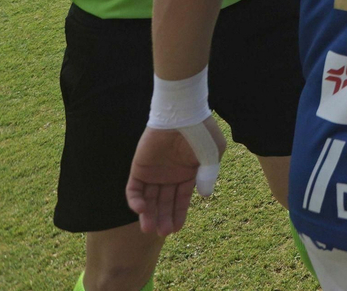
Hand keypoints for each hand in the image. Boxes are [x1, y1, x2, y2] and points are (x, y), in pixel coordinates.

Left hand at [125, 118, 226, 236]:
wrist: (181, 113)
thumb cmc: (201, 131)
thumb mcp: (212, 154)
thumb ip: (208, 174)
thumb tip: (204, 196)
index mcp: (188, 173)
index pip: (181, 200)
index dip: (178, 214)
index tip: (176, 229)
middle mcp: (170, 176)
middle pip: (164, 203)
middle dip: (163, 219)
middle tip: (161, 233)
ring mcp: (154, 172)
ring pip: (148, 200)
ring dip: (148, 215)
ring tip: (149, 229)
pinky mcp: (139, 168)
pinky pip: (134, 189)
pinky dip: (135, 201)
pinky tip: (141, 210)